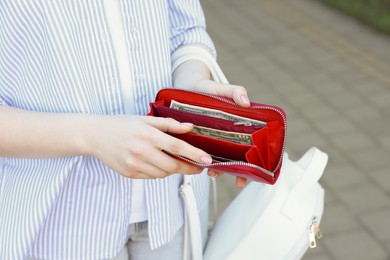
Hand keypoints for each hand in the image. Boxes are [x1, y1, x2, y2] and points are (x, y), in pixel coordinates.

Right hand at [85, 115, 211, 178]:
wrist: (96, 135)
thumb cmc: (122, 125)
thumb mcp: (146, 119)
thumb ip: (169, 124)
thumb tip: (190, 127)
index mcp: (148, 135)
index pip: (177, 147)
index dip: (194, 154)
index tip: (207, 160)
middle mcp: (141, 151)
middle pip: (173, 166)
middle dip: (188, 168)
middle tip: (197, 166)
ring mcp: (134, 164)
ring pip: (163, 174)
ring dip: (173, 170)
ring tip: (174, 161)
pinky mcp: (129, 174)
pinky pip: (151, 177)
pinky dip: (159, 172)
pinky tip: (157, 163)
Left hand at [189, 79, 249, 188]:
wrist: (186, 86)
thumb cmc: (206, 88)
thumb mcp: (220, 89)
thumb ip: (234, 92)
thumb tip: (245, 102)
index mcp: (237, 125)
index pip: (251, 146)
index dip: (254, 162)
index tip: (252, 173)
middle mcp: (227, 134)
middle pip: (238, 157)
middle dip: (238, 171)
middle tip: (237, 180)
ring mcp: (213, 138)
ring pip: (221, 158)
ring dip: (220, 169)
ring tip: (214, 172)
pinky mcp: (199, 139)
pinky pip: (202, 153)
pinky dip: (202, 161)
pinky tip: (199, 164)